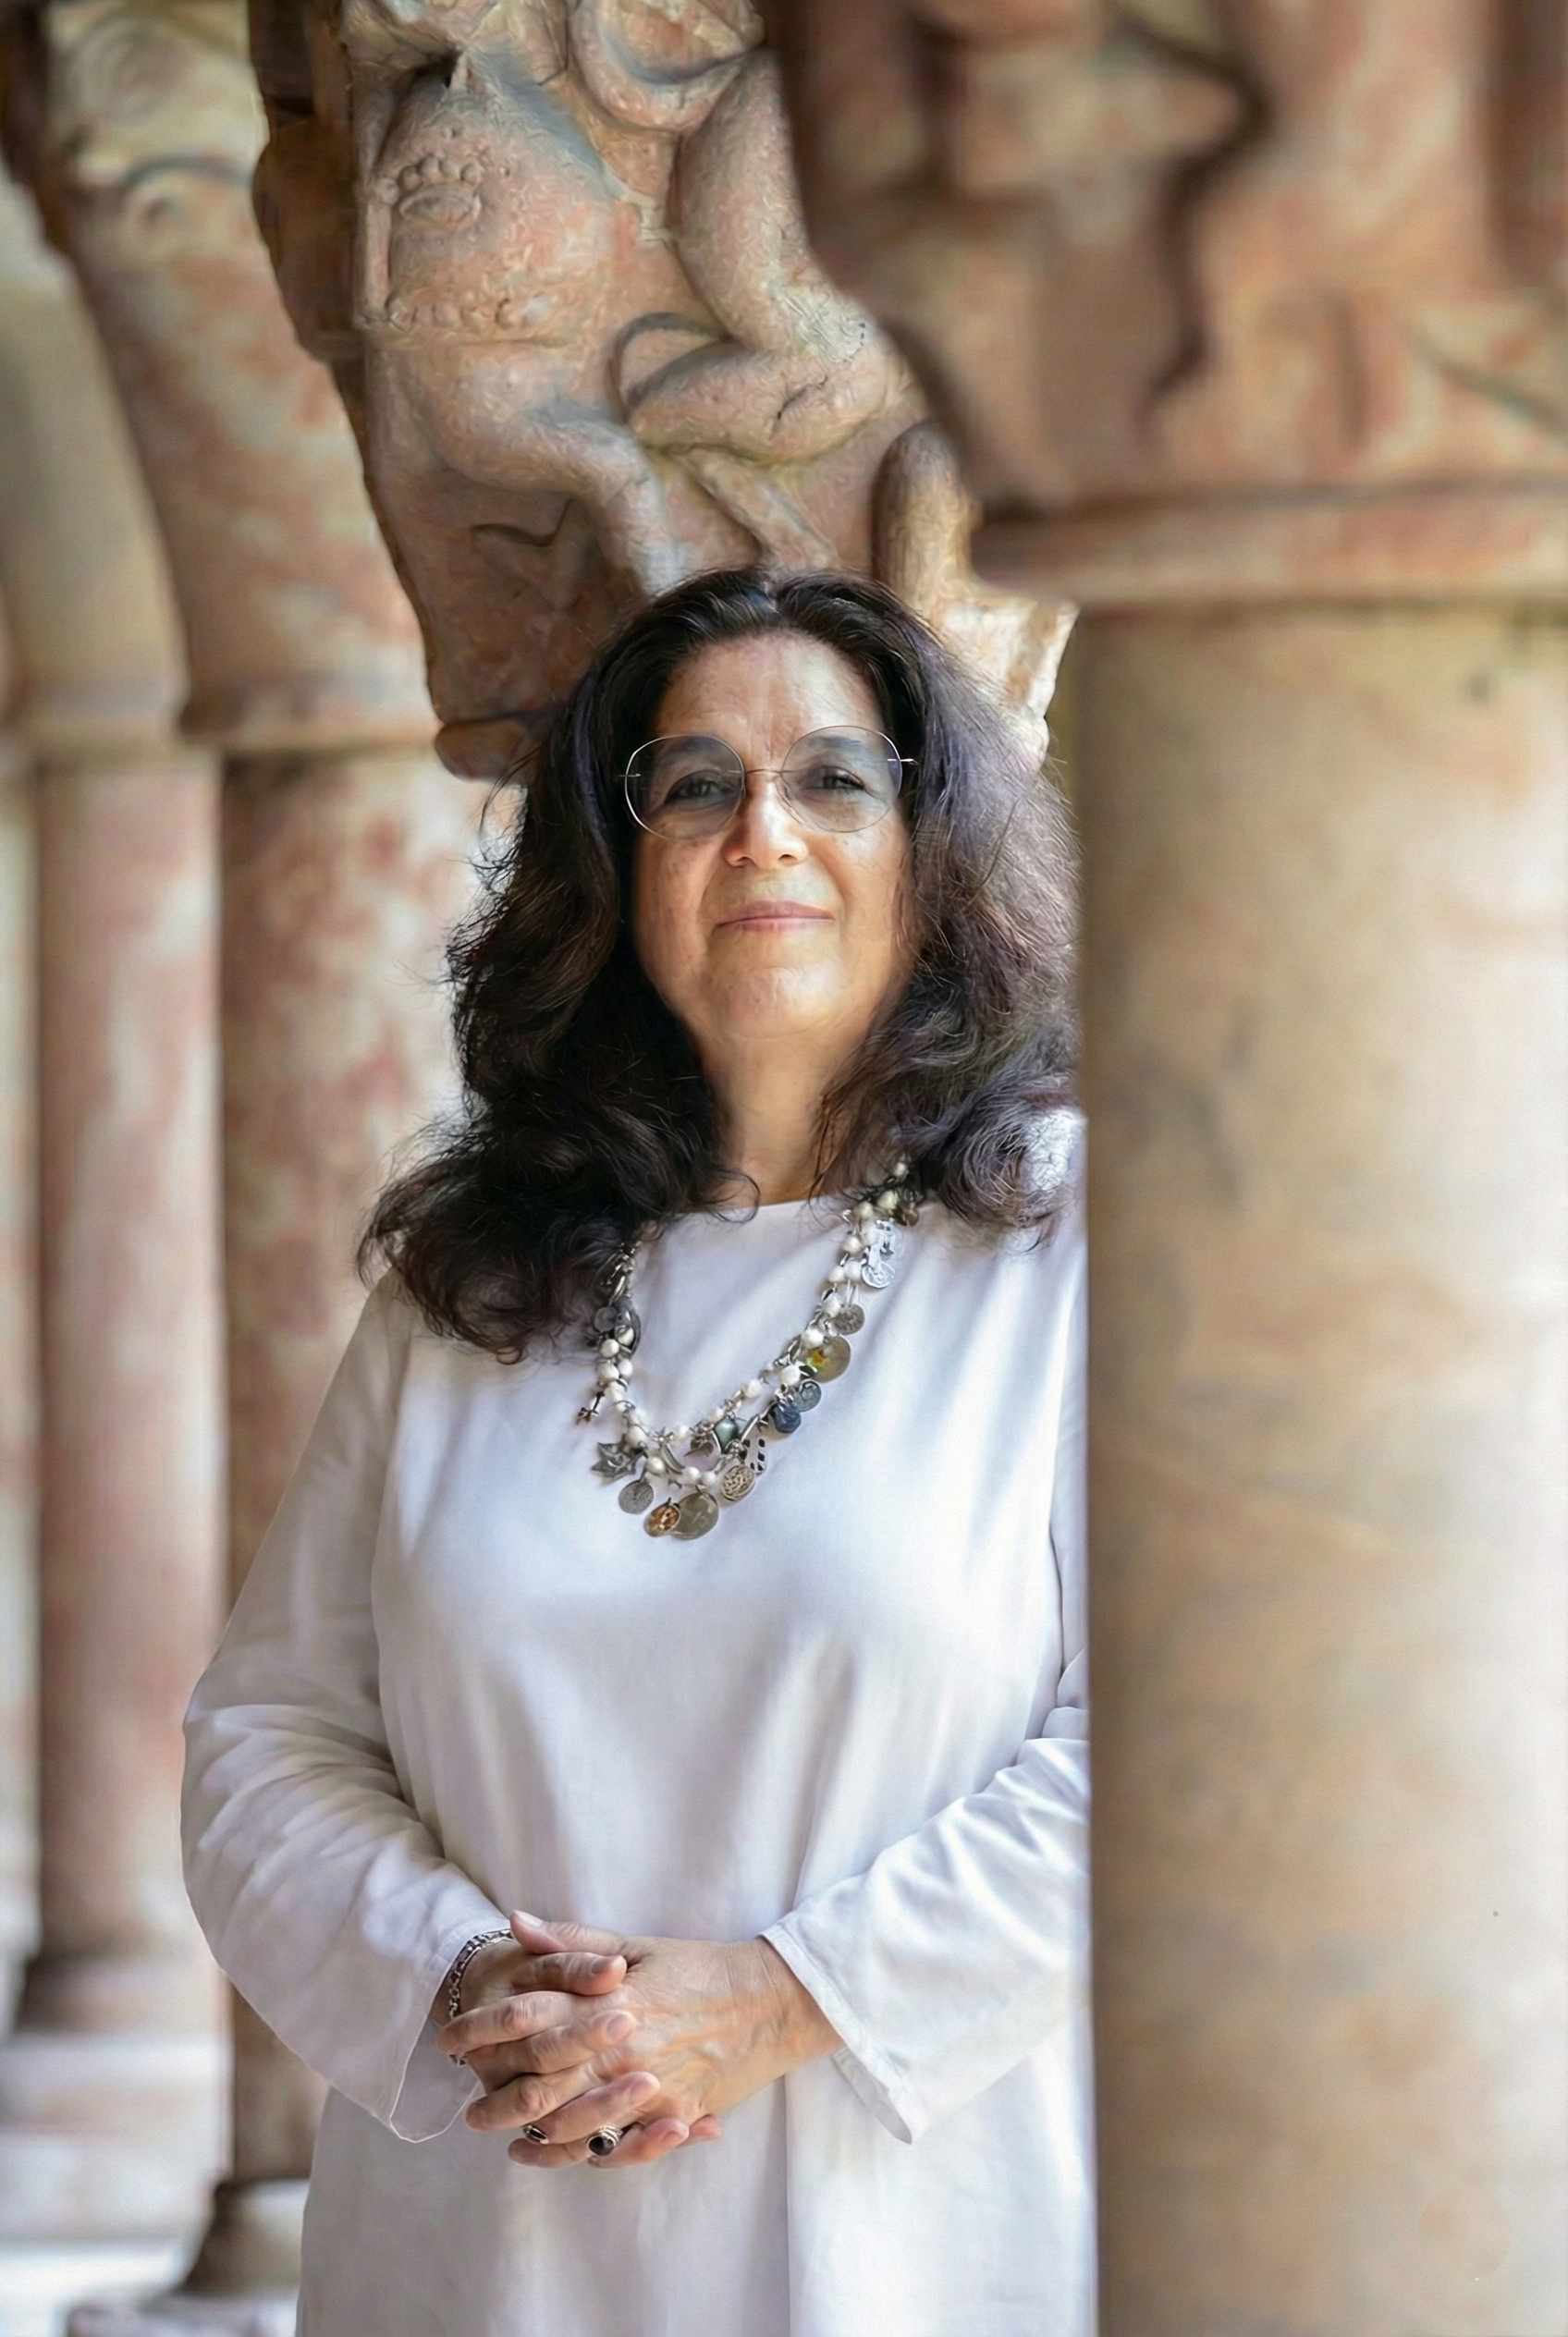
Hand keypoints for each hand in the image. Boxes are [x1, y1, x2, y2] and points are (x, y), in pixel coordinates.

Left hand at [439, 1914, 839, 2168]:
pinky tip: (541, 2153)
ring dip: (523, 2130)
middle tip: (463, 2102)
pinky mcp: (670, 2117)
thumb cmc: (700, 1968)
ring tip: (490, 2130)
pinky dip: (572, 2155)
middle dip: (493, 2094)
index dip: (483, 2028)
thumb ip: (571, 1943)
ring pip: (570, 2122)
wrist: (770, 2001)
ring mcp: (647, 2088)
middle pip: (541, 2080)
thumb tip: (515, 1922)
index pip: (531, 2016)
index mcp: (611, 1999)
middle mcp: (623, 2048)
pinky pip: (612, 2147)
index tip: (450, 2037)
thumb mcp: (636, 1943)